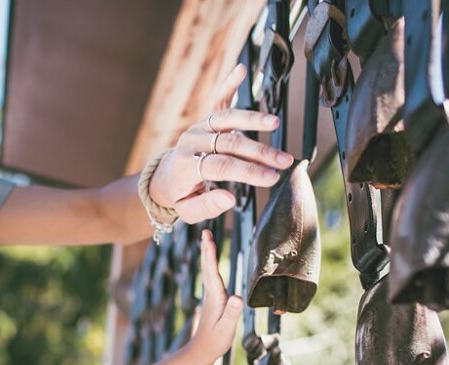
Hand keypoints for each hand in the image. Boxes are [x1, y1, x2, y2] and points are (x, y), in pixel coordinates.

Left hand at [149, 63, 295, 222]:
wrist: (164, 178)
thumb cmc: (179, 195)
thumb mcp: (187, 210)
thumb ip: (207, 206)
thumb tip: (230, 198)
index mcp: (185, 165)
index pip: (221, 166)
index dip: (248, 172)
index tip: (271, 178)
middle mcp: (191, 142)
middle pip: (229, 143)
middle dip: (260, 152)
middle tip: (283, 161)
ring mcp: (199, 128)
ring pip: (227, 119)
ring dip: (253, 120)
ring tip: (275, 123)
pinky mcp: (206, 120)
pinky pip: (218, 100)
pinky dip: (229, 84)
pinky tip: (241, 70)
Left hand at [190, 229, 242, 358]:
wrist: (201, 351)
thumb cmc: (215, 341)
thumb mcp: (226, 328)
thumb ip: (232, 313)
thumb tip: (237, 297)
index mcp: (215, 297)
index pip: (212, 271)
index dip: (210, 254)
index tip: (208, 238)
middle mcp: (211, 293)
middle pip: (207, 266)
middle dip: (206, 248)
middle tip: (205, 231)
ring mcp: (211, 296)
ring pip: (208, 270)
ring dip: (208, 254)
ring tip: (208, 240)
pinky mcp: (213, 300)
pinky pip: (212, 276)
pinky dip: (211, 265)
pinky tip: (212, 262)